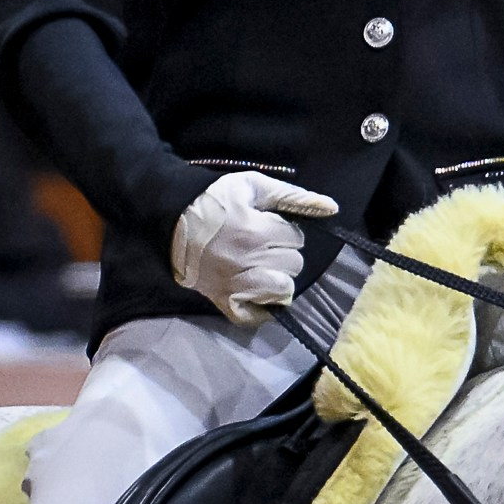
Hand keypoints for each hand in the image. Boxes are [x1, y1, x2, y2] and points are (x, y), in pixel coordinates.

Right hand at [170, 170, 337, 324]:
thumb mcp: (253, 186)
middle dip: (285, 252)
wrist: (171, 220)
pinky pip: (256, 316)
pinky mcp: (224, 302)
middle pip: (294, 264)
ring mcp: (236, 285)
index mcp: (256, 232)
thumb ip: (294, 196)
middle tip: (264, 244)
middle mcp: (248, 262)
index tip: (269, 225)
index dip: (286, 230)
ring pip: (283, 289)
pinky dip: (262, 307)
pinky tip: (258, 291)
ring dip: (279, 277)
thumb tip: (332, 207)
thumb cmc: (215, 200)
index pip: (296, 238)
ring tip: (263, 266)